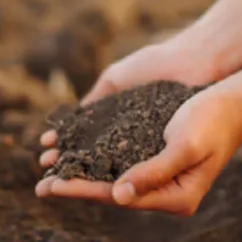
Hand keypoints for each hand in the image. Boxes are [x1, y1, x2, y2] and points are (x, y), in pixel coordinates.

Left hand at [35, 85, 241, 215]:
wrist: (235, 97)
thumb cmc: (213, 119)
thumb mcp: (184, 145)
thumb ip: (153, 172)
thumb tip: (117, 195)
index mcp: (177, 197)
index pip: (119, 196)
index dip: (82, 191)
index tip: (51, 187)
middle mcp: (168, 192)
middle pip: (113, 191)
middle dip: (77, 186)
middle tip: (40, 186)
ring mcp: (164, 176)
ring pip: (115, 178)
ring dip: (84, 173)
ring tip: (52, 171)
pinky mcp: (160, 157)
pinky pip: (123, 162)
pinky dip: (98, 159)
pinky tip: (78, 154)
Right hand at [38, 34, 221, 168]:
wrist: (197, 62)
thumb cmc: (157, 64)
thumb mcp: (118, 78)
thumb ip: (96, 98)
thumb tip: (72, 121)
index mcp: (117, 117)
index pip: (84, 138)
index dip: (65, 146)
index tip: (44, 151)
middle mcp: (131, 135)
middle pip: (94, 156)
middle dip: (69, 165)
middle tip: (45, 173)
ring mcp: (147, 145)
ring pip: (111, 166)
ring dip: (85, 174)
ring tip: (61, 179)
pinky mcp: (164, 152)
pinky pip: (135, 166)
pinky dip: (115, 173)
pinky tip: (96, 178)